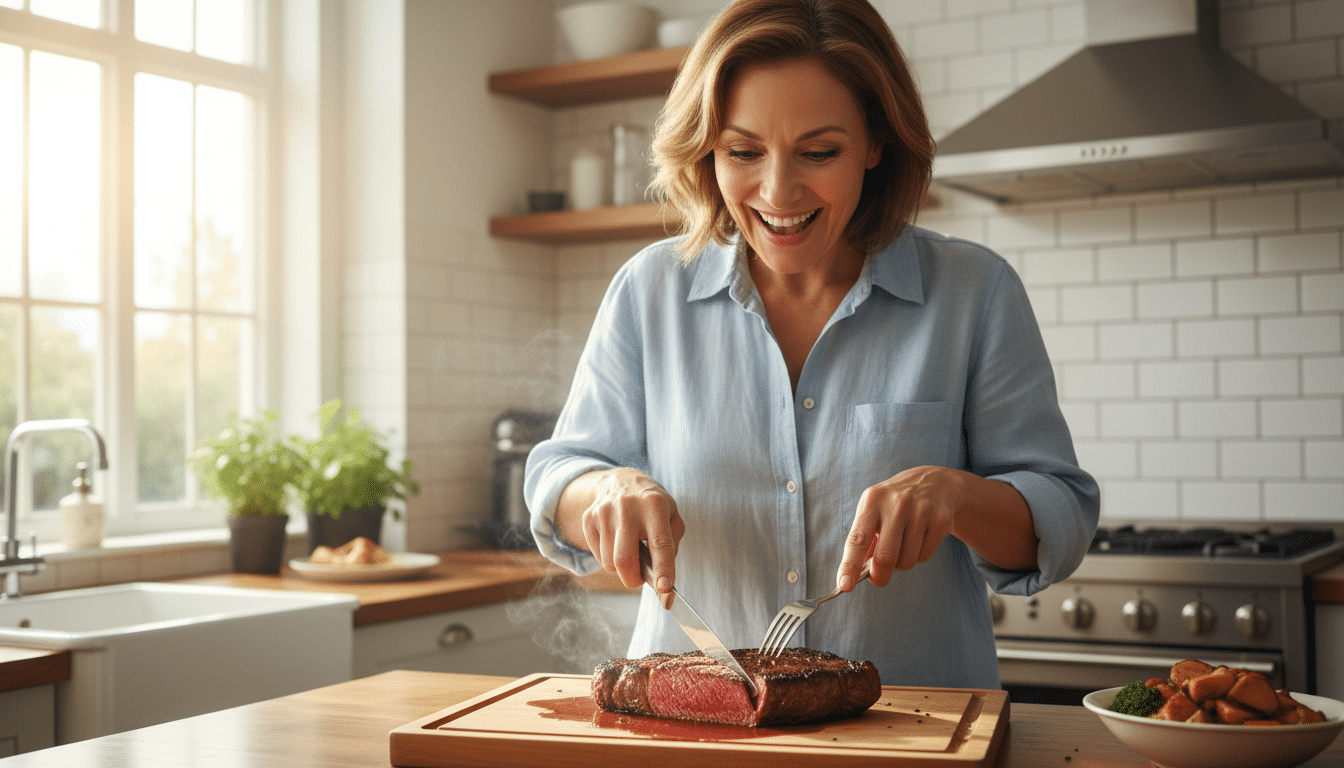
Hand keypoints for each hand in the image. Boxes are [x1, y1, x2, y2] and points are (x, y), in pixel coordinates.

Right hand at [564, 468, 684, 592]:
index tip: (664, 588)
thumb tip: (661, 579)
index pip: (659, 544)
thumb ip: (671, 546)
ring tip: (630, 551)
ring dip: (622, 568)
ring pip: (609, 563)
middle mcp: (627, 508)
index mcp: (654, 505)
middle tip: (640, 578)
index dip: (663, 569)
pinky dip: (609, 558)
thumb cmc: (652, 505)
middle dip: (633, 579)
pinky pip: (598, 556)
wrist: (621, 480)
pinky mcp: (589, 519)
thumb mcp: (672, 516)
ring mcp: (604, 512)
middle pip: (624, 561)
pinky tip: (616, 542)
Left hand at [836, 465, 969, 589]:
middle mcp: (896, 504)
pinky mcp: (941, 520)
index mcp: (872, 500)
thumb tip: (855, 574)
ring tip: (903, 543)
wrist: (934, 483)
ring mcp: (921, 510)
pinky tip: (921, 536)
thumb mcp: (873, 511)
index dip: (849, 565)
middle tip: (879, 578)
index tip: (844, 586)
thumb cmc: (894, 505)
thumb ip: (863, 540)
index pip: (857, 539)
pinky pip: (924, 557)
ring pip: (906, 561)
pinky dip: (919, 555)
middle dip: (880, 576)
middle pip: (885, 557)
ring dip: (901, 562)